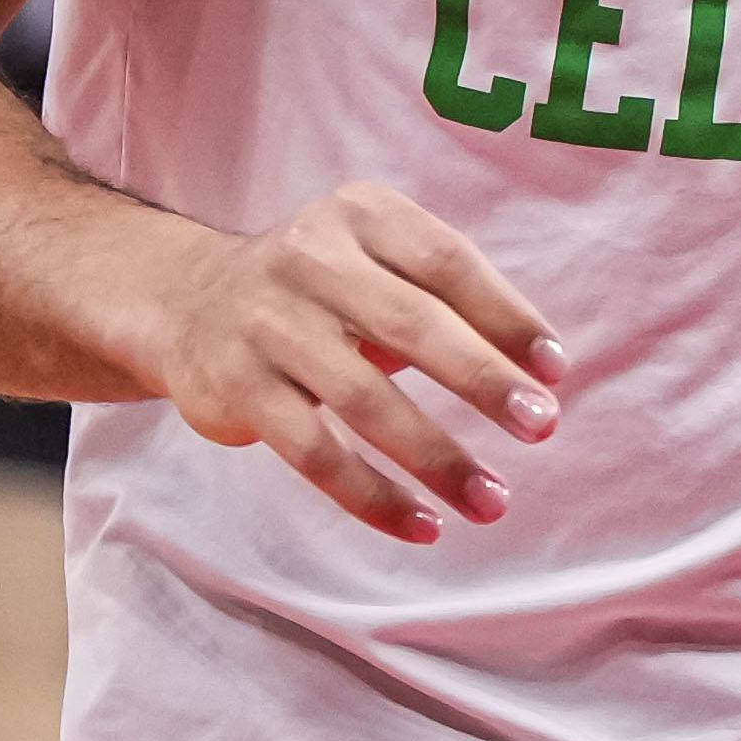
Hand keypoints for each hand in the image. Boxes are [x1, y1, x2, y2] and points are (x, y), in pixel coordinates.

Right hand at [137, 181, 567, 541]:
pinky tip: (421, 525)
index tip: (554, 370)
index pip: (446, 261)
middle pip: (412, 323)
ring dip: (437, 456)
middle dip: (484, 380)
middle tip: (542, 426)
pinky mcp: (237, 388)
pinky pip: (315, 453)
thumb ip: (440, 298)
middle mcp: (309, 258)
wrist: (186, 302)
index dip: (506, 315)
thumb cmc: (317, 288)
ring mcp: (267, 324)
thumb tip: (535, 375)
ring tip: (491, 500)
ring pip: (364, 399)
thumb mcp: (371, 258)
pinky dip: (373, 496)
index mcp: (359, 215)